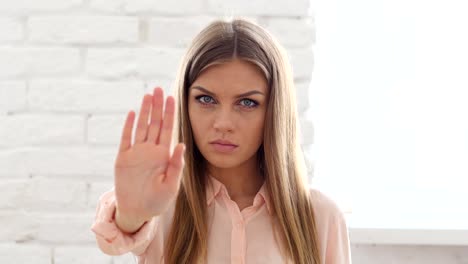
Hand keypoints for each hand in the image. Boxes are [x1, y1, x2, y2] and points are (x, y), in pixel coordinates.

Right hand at [114, 87, 184, 224]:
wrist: (137, 211)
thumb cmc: (157, 201)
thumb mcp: (171, 186)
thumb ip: (176, 165)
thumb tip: (181, 145)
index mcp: (164, 155)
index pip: (168, 130)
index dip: (170, 114)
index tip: (172, 98)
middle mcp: (150, 150)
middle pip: (155, 123)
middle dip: (157, 106)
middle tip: (158, 89)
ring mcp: (136, 153)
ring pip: (141, 127)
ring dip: (145, 111)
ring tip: (148, 95)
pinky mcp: (123, 158)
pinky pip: (126, 139)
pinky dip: (129, 126)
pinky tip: (133, 113)